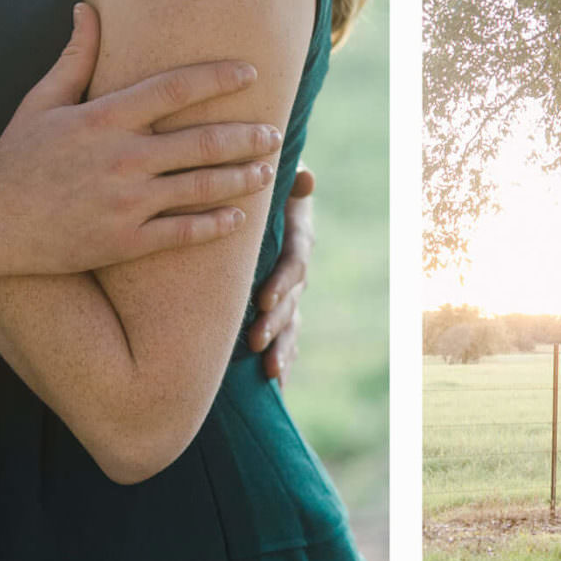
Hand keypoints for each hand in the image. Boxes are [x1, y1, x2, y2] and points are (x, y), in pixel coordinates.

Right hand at [0, 3, 281, 285]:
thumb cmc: (16, 157)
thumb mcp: (42, 100)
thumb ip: (75, 55)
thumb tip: (87, 7)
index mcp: (105, 117)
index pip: (176, 88)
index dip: (219, 78)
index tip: (251, 73)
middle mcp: (122, 157)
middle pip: (203, 141)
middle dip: (247, 136)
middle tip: (275, 131)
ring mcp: (126, 203)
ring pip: (202, 188)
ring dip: (242, 178)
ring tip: (268, 171)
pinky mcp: (125, 242)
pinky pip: (183, 234)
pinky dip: (216, 225)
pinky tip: (238, 217)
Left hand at [249, 165, 314, 377]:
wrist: (254, 191)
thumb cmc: (257, 179)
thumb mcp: (272, 175)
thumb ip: (287, 180)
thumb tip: (307, 178)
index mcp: (297, 234)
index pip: (294, 262)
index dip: (282, 281)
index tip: (263, 300)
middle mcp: (297, 265)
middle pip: (293, 298)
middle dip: (276, 323)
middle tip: (255, 341)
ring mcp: (290, 288)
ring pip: (292, 322)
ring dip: (282, 347)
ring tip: (270, 372)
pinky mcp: (278, 305)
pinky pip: (286, 335)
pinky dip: (283, 358)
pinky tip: (277, 385)